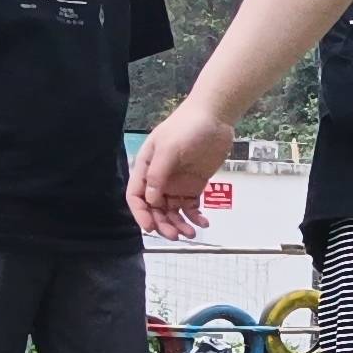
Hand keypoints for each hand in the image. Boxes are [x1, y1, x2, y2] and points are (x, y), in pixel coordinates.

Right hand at [128, 103, 232, 237]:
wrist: (215, 117)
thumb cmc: (187, 127)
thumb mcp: (168, 148)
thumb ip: (158, 175)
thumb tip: (151, 200)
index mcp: (146, 167)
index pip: (136, 195)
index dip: (140, 213)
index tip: (150, 227)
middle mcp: (159, 178)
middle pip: (154, 208)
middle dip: (162, 223)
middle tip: (174, 235)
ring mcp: (176, 183)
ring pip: (172, 211)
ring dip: (178, 224)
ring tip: (190, 233)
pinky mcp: (193, 185)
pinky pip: (191, 207)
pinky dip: (195, 217)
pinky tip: (202, 223)